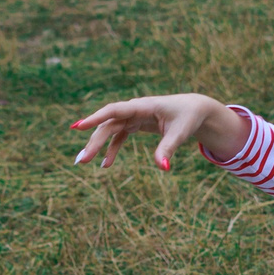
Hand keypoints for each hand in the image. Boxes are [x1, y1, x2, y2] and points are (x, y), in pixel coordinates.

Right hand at [68, 93, 249, 172]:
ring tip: (84, 162)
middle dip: (94, 142)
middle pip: (108, 125)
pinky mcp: (135, 124)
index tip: (78, 126)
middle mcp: (134, 109)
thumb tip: (162, 168)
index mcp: (143, 106)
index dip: (95, 118)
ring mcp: (133, 116)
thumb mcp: (180, 133)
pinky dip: (112, 149)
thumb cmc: (188, 117)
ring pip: (110, 130)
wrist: (194, 110)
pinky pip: (119, 137)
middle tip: (81, 160)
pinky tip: (106, 164)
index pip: (114, 110)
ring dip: (98, 146)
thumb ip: (167, 149)